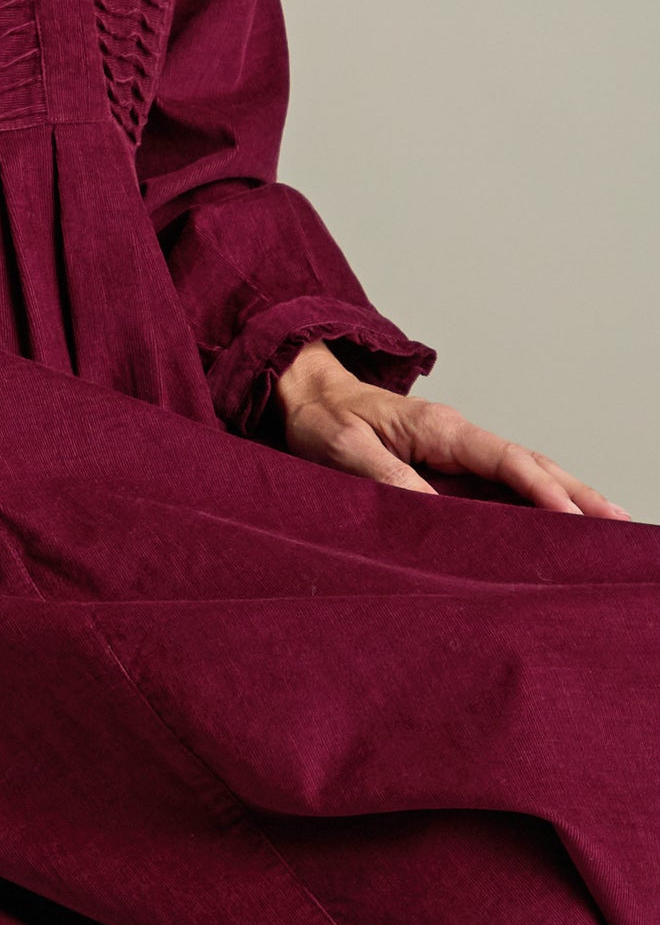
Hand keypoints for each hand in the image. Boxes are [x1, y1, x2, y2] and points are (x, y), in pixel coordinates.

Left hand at [272, 341, 634, 517]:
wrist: (303, 395)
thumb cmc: (321, 418)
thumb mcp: (344, 448)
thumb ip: (386, 477)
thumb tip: (432, 511)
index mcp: (438, 428)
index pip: (504, 458)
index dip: (541, 488)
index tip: (573, 517)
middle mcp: (456, 439)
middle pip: (529, 466)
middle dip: (576, 494)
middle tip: (620, 524)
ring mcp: (454, 456)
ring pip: (521, 478)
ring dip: (563, 501)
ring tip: (606, 528)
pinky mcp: (445, 472)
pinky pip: (496, 490)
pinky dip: (530, 508)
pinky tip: (551, 529)